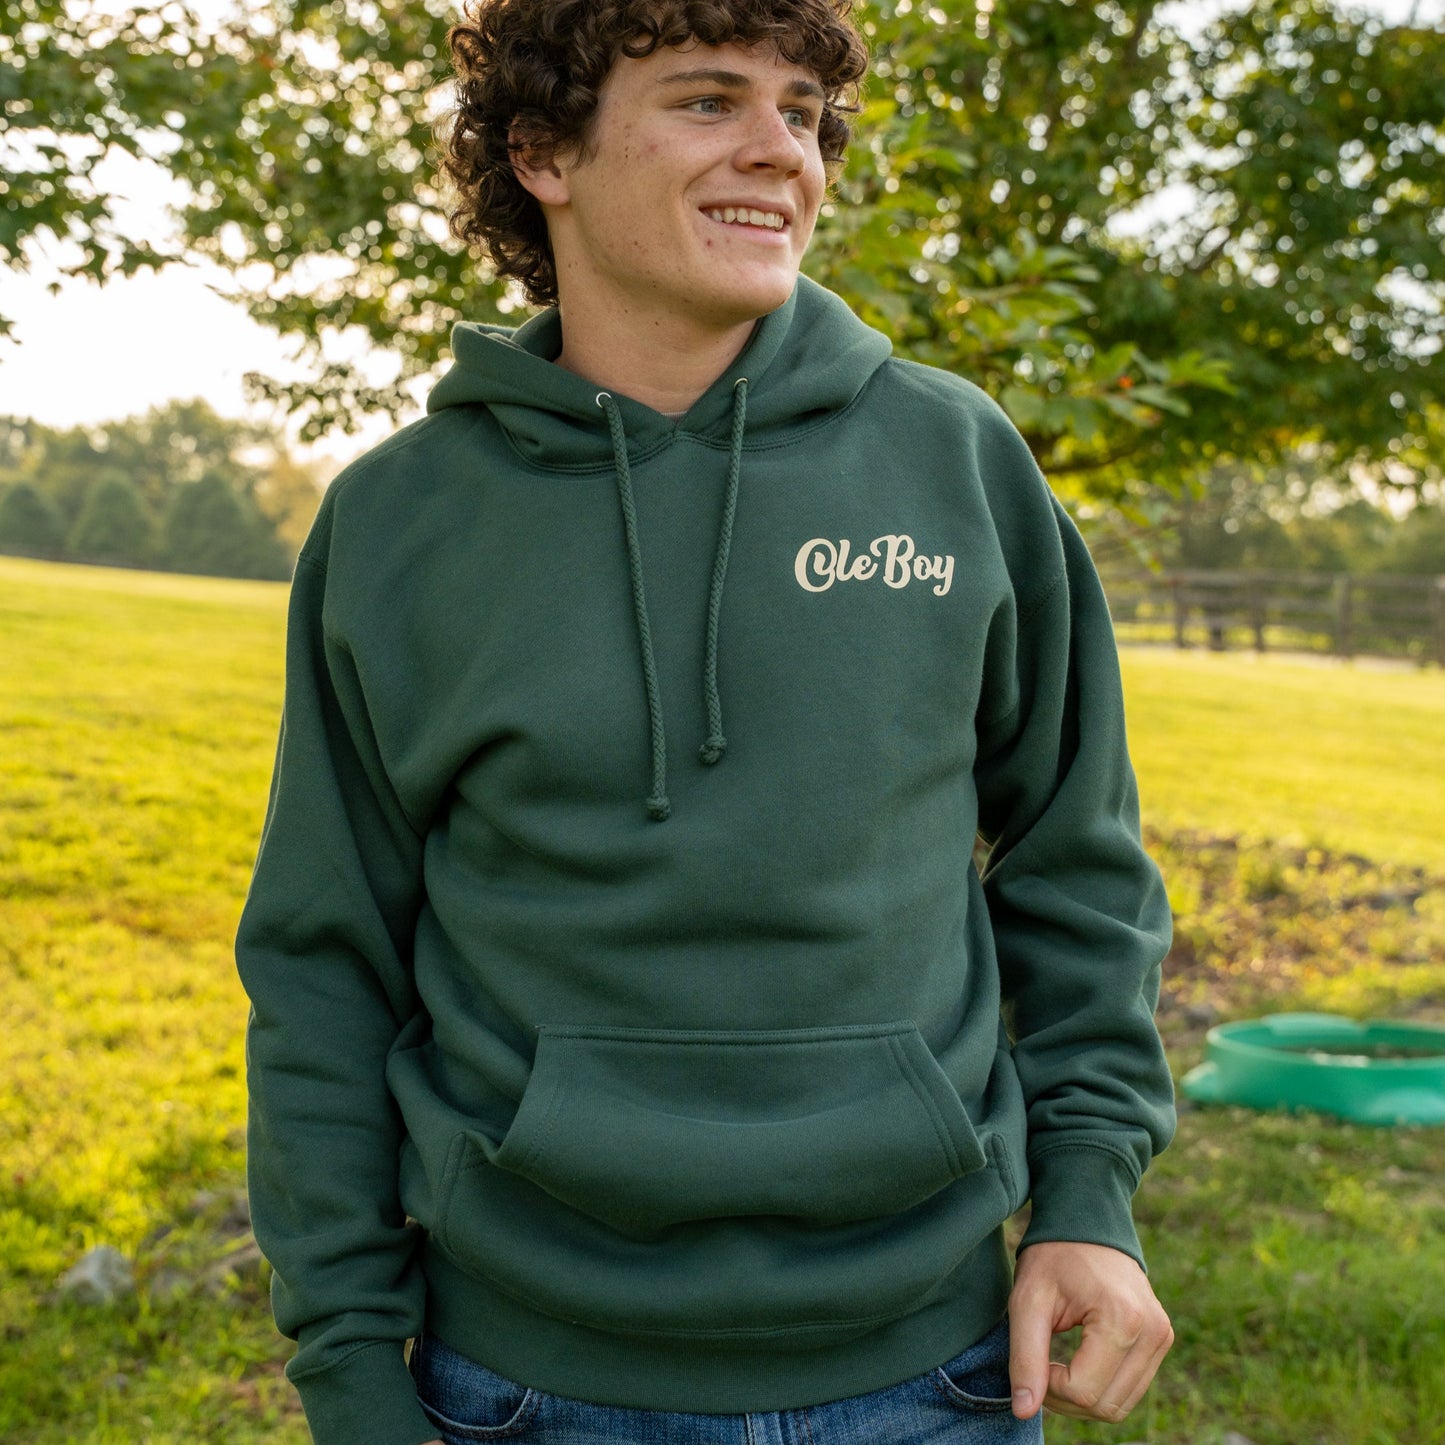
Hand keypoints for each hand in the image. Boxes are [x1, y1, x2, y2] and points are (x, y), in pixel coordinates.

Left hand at [1007, 1239, 1172, 1422]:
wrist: (1086, 1221)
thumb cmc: (1053, 1256)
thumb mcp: (1028, 1300)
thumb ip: (1025, 1357)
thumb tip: (1023, 1411)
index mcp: (1122, 1319)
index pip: (1084, 1392)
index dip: (1050, 1387)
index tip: (1034, 1358)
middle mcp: (1152, 1332)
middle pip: (1106, 1406)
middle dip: (1066, 1400)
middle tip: (1041, 1368)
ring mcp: (1162, 1336)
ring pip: (1121, 1405)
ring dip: (1084, 1399)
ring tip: (1056, 1367)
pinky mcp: (1161, 1339)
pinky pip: (1131, 1389)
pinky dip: (1101, 1388)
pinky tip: (1078, 1364)